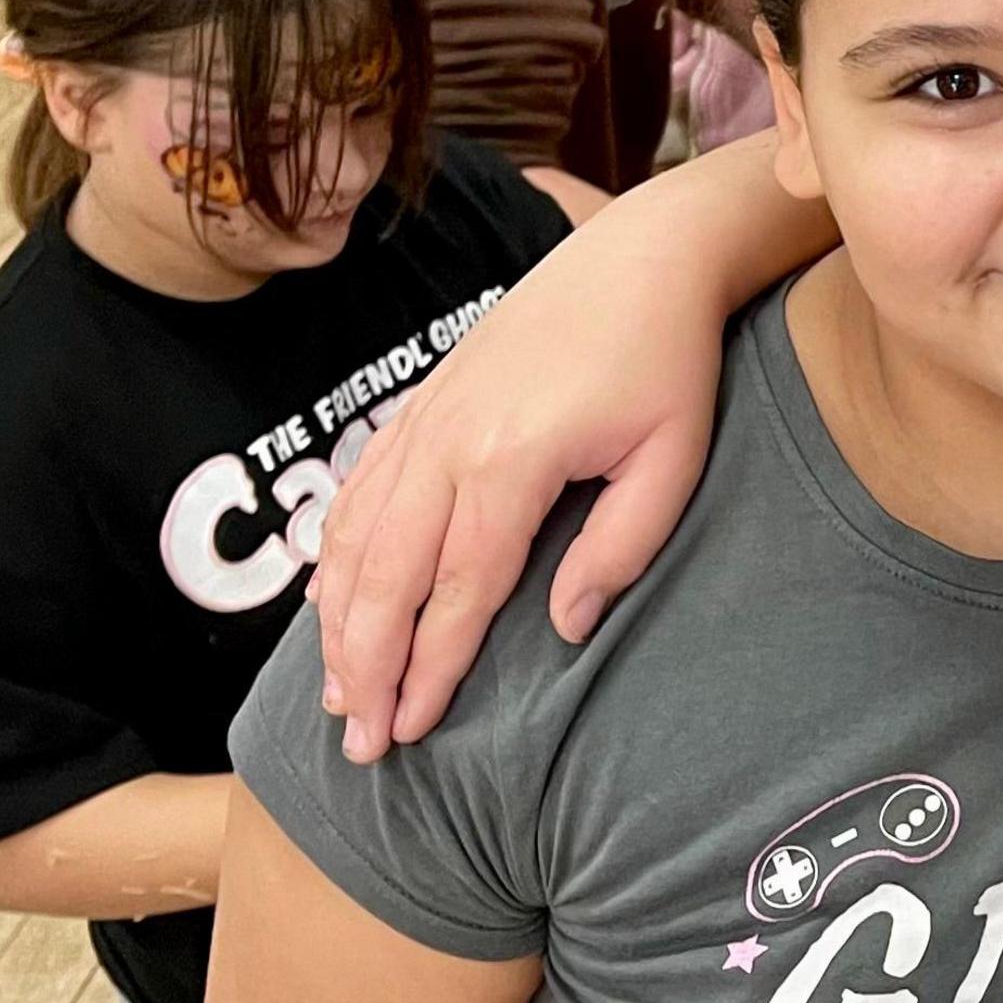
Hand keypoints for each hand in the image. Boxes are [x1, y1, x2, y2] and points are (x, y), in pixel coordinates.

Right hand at [311, 227, 724, 759]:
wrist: (640, 257)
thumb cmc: (667, 360)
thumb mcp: (674, 458)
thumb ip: (619, 548)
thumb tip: (562, 632)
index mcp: (510, 460)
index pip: (458, 590)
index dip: (429, 669)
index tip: (410, 733)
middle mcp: (449, 441)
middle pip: (385, 575)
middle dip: (365, 667)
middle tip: (359, 744)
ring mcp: (426, 418)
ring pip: (356, 537)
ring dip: (338, 621)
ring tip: (337, 695)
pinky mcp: (422, 402)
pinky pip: (359, 492)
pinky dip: (333, 555)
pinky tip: (328, 602)